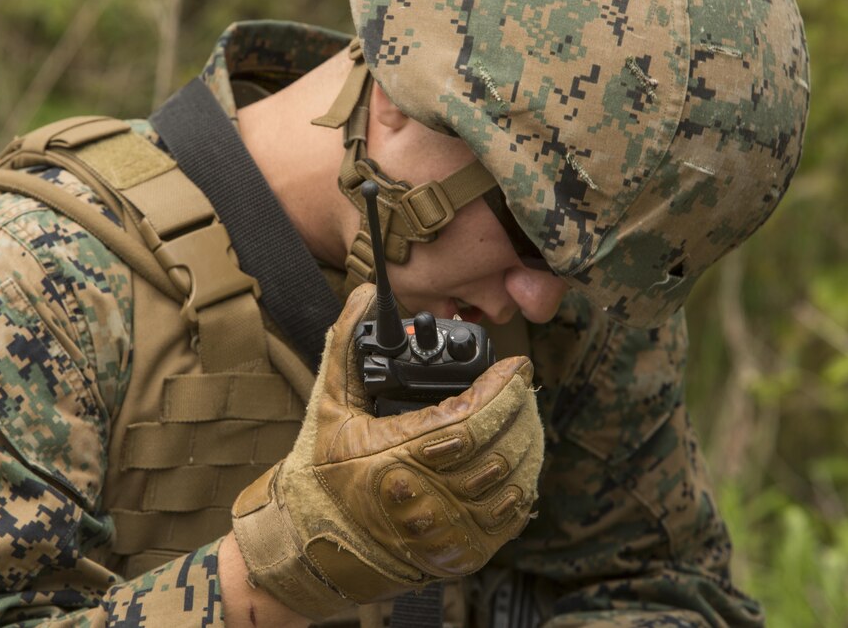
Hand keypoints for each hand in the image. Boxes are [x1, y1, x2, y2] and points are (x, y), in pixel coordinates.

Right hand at [231, 284, 542, 620]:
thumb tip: (366, 294)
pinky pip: (510, 518)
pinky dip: (524, 484)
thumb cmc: (323, 472)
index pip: (469, 421)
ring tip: (525, 415)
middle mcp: (423, 500)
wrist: (319, 543)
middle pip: (498, 449)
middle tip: (522, 386)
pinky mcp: (461, 553)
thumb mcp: (329, 404)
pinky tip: (520, 459)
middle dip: (521, 410)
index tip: (516, 365)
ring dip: (528, 444)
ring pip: (513, 483)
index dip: (502, 390)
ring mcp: (446, 531)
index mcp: (392, 459)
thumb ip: (347, 345)